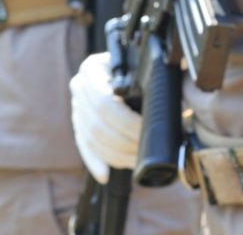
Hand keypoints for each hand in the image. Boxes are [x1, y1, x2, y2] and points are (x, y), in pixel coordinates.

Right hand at [69, 51, 140, 184]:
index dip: (126, 122)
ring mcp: (77, 107)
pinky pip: (85, 147)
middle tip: (145, 149)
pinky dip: (95, 162)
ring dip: (115, 154)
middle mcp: (79, 87)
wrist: (128, 68)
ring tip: (136, 159)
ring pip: (92, 139)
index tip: (145, 129)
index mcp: (93, 69)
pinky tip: (105, 174)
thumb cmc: (139, 69)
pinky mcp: (79, 125)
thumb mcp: (142, 68)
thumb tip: (166, 102)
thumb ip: (148, 81)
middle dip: (123, 142)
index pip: (103, 103)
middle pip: (97, 125)